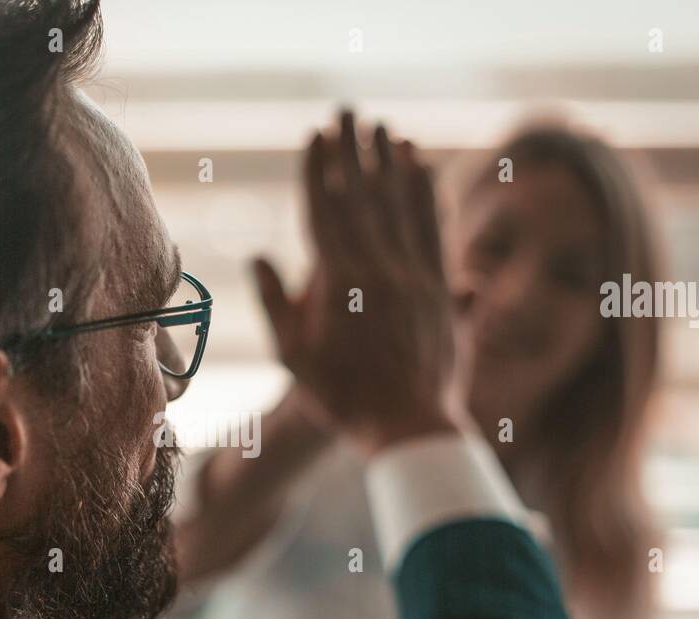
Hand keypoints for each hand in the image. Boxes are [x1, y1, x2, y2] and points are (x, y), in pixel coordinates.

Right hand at [254, 110, 470, 455]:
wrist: (407, 427)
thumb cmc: (342, 400)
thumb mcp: (294, 358)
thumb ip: (277, 304)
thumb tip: (259, 256)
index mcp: (339, 284)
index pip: (324, 212)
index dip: (318, 170)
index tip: (314, 135)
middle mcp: (380, 270)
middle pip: (363, 196)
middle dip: (353, 150)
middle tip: (347, 111)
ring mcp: (414, 276)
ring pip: (402, 205)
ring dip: (392, 162)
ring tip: (385, 128)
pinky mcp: (440, 287)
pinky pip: (433, 228)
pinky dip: (427, 194)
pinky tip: (423, 169)